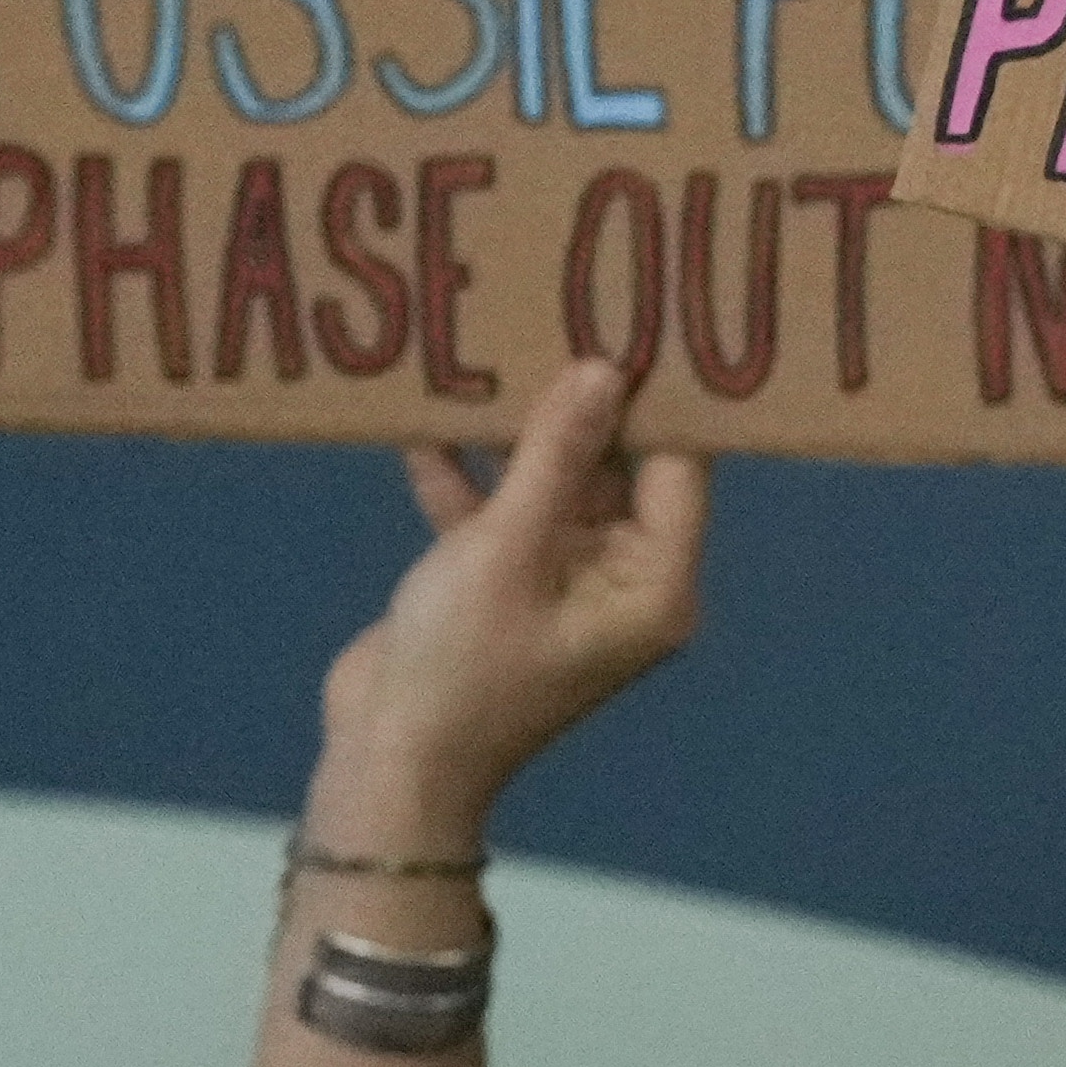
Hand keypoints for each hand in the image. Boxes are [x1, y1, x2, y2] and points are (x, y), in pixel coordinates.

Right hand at [308, 356, 712, 850]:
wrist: (386, 761)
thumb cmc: (461, 670)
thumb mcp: (506, 547)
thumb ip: (555, 456)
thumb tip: (604, 372)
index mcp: (656, 587)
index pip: (679, 468)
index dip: (661, 396)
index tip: (643, 317)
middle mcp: (623, 581)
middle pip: (618, 466)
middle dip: (582, 399)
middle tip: (564, 305)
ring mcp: (562, 581)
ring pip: (549, 481)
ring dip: (513, 428)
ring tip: (492, 343)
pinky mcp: (502, 582)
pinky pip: (495, 508)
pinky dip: (463, 471)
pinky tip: (425, 411)